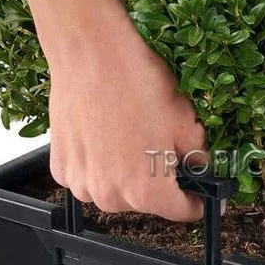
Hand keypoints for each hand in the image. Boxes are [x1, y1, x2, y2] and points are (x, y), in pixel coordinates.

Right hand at [45, 0, 206, 221]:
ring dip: (128, 173)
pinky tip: (106, 134)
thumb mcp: (186, 123)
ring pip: (116, 190)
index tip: (204, 194)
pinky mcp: (60, 166)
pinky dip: (100, 163)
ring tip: (133, 136)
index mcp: (146, 192)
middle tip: (164, 148)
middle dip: (160, 181)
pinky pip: (89, 175)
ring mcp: (81, 183)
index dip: (198, 201)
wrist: (91, 53)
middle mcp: (110, 197)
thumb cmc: (138, 85)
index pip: (182, 211)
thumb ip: (197, 157)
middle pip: (147, 201)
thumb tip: (199, 167)